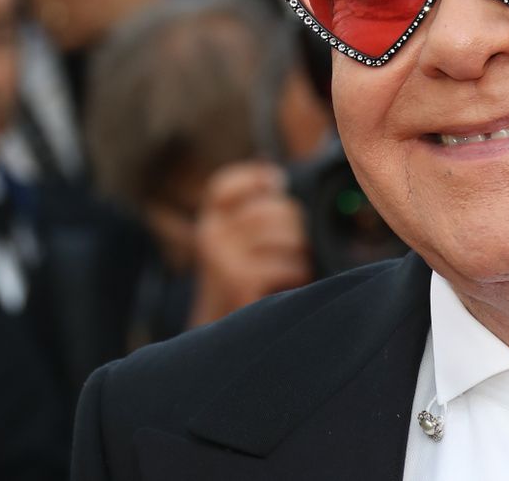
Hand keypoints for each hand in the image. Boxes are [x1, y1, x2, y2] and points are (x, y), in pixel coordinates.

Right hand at [190, 162, 312, 326]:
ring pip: (288, 236)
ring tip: (286, 270)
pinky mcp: (239, 279)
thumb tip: (273, 171)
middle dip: (295, 228)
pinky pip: (291, 265)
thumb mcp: (243, 237)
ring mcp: (222, 256)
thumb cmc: (246, 278)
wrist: (225, 337)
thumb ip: (256, 204)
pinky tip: (284, 287)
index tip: (275, 187)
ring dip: (299, 255)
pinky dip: (298, 277)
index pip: (229, 182)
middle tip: (290, 249)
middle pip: (275, 208)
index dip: (258, 180)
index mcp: (211, 217)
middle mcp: (210, 232)